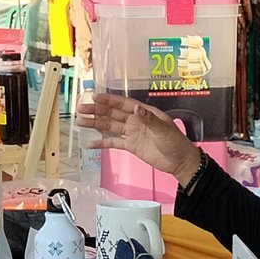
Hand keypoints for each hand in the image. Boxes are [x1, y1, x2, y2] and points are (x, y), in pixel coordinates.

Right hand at [77, 93, 200, 182]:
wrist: (179, 161)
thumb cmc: (175, 142)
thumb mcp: (163, 129)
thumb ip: (149, 119)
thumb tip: (137, 109)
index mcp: (144, 113)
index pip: (123, 104)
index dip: (108, 100)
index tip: (94, 97)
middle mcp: (135, 121)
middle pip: (112, 113)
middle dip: (96, 111)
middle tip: (81, 108)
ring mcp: (132, 133)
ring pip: (110, 126)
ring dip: (95, 124)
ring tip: (80, 122)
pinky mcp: (131, 146)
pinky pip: (114, 143)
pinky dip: (102, 143)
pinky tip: (90, 143)